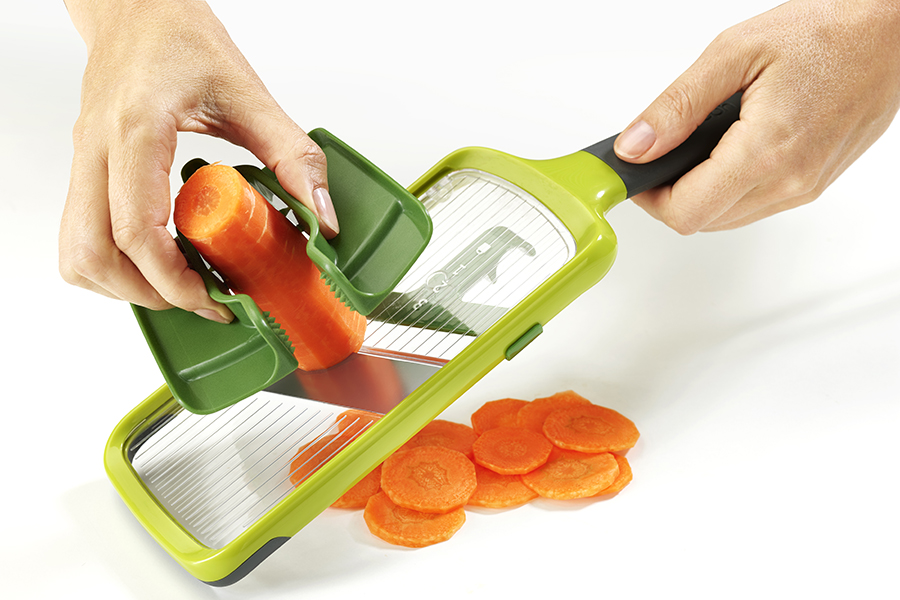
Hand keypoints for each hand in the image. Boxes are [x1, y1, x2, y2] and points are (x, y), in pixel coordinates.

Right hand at [59, 0, 338, 320]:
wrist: (137, 10)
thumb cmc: (180, 39)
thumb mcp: (250, 95)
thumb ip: (292, 156)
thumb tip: (322, 217)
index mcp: (136, 130)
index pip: (137, 229)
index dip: (175, 279)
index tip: (217, 296)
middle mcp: (97, 151)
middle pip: (94, 254)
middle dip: (150, 293)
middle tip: (201, 297)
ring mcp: (83, 162)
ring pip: (77, 254)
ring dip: (125, 286)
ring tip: (178, 284)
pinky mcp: (86, 170)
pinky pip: (80, 237)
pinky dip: (113, 265)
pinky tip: (155, 259)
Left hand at [614, 0, 899, 233]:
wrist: (888, 33)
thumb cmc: (825, 32)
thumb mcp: (732, 53)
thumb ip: (677, 107)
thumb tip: (637, 146)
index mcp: (766, 152)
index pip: (686, 212)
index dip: (650, 198)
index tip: (638, 172)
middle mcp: (790, 182)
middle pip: (703, 221)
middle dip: (670, 195)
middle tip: (661, 155)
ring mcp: (805, 188)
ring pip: (727, 219)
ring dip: (699, 193)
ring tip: (696, 145)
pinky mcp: (814, 185)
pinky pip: (755, 206)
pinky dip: (729, 188)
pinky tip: (728, 150)